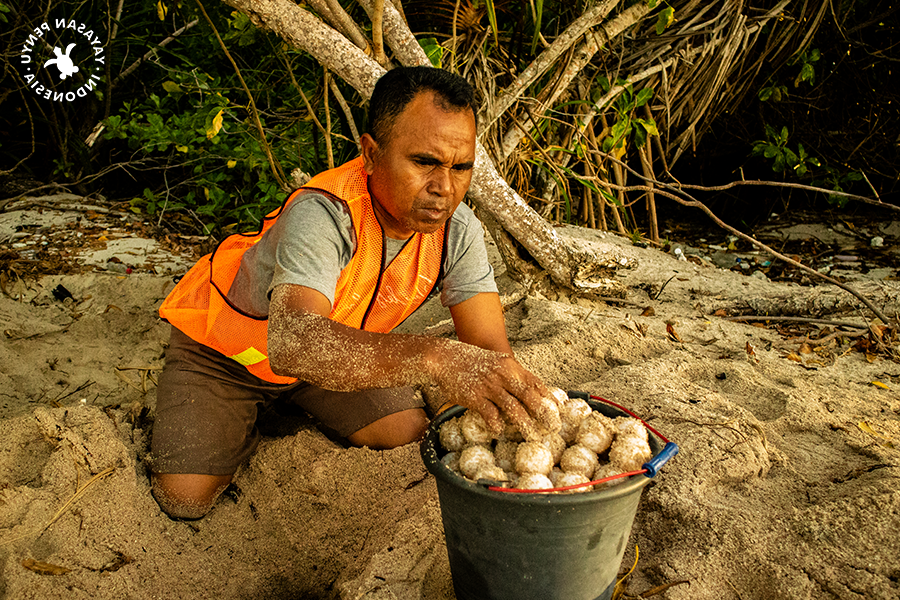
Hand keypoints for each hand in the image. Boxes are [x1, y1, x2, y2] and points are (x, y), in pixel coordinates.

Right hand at [426, 343, 560, 440]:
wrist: (444, 357)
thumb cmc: (470, 361)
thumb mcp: (495, 362)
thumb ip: (510, 374)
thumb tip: (525, 391)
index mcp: (510, 366)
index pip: (535, 382)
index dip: (549, 397)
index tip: (559, 410)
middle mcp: (503, 375)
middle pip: (529, 396)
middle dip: (544, 413)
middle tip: (554, 427)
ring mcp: (489, 386)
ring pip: (513, 408)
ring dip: (525, 424)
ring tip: (533, 437)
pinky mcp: (474, 397)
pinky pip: (490, 414)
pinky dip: (497, 425)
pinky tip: (499, 432)